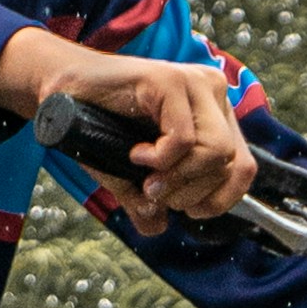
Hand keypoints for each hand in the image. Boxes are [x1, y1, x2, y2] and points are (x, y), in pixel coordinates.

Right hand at [0, 31, 254, 231]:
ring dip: (177, 179)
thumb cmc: (99, 128)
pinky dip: (158, 159)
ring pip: (216, 151)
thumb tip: (157, 228)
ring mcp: (193, 84)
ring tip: (145, 177)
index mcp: (215, 116)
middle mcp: (213, 95)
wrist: (62, 94)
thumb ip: (147, 202)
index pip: (245, 168)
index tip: (182, 208)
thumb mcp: (128, 176)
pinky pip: (183, 138)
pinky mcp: (169, 80)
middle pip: (232, 162)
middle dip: (191, 192)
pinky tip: (135, 155)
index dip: (219, 200)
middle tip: (153, 192)